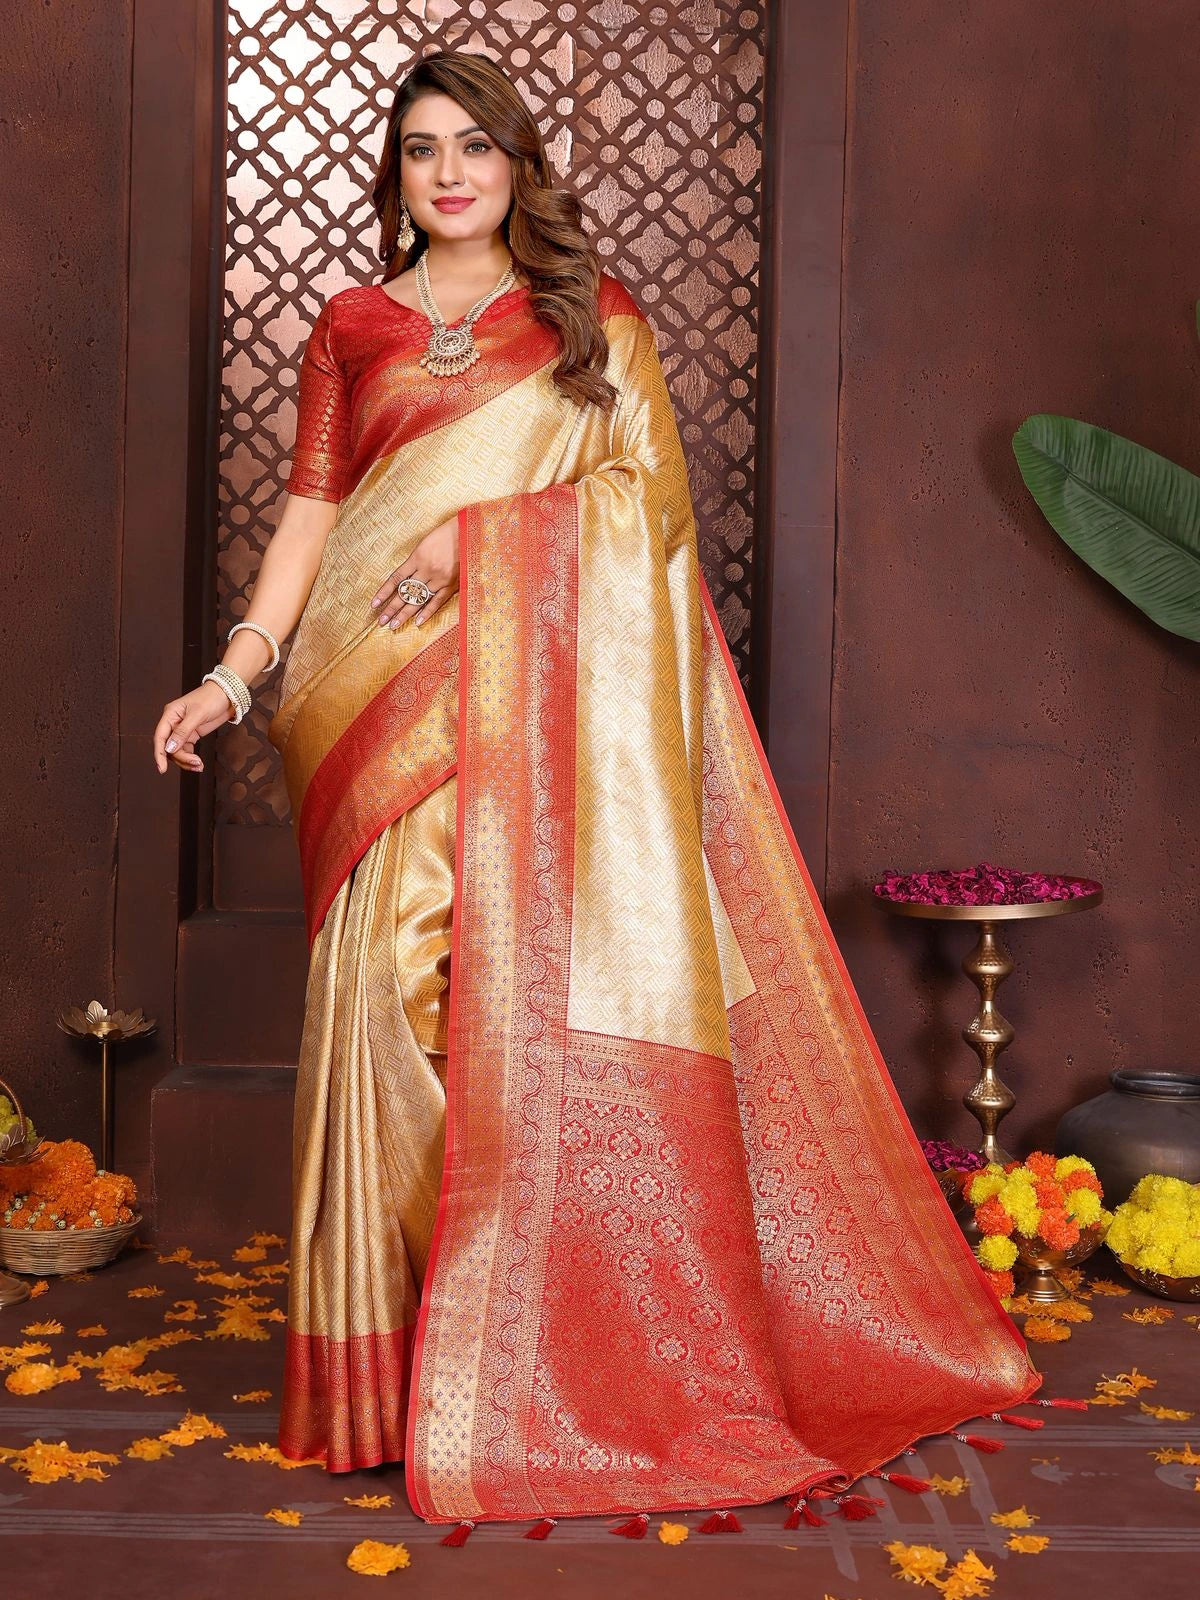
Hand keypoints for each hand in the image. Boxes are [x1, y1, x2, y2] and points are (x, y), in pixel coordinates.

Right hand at [153, 680, 235, 773]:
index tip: (162, 769)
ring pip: (178, 751)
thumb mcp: (197, 714)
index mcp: (170, 715)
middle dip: (181, 758)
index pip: (160, 737)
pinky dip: (191, 758)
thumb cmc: (211, 698)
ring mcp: (183, 730)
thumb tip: (170, 748)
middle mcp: (174, 723)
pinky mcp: (192, 734)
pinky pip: (187, 750)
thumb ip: (183, 732)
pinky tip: (198, 764)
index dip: (159, 754)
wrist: (228, 695)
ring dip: (187, 761)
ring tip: (199, 765)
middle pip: (170, 747)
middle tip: (195, 763)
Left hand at [371, 513, 458, 628]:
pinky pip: (437, 601)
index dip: (384, 592)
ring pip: (418, 600)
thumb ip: (415, 561)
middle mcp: (426, 570)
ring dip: (405, 613)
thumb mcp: (425, 543)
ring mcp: (439, 579)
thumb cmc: (446, 534)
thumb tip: (404, 578)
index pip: (396, 578)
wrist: (469, 533)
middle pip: (405, 592)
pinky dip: (427, 612)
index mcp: (417, 557)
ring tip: (393, 625)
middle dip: (391, 608)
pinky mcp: (451, 585)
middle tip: (381, 621)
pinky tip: (416, 622)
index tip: (374, 604)